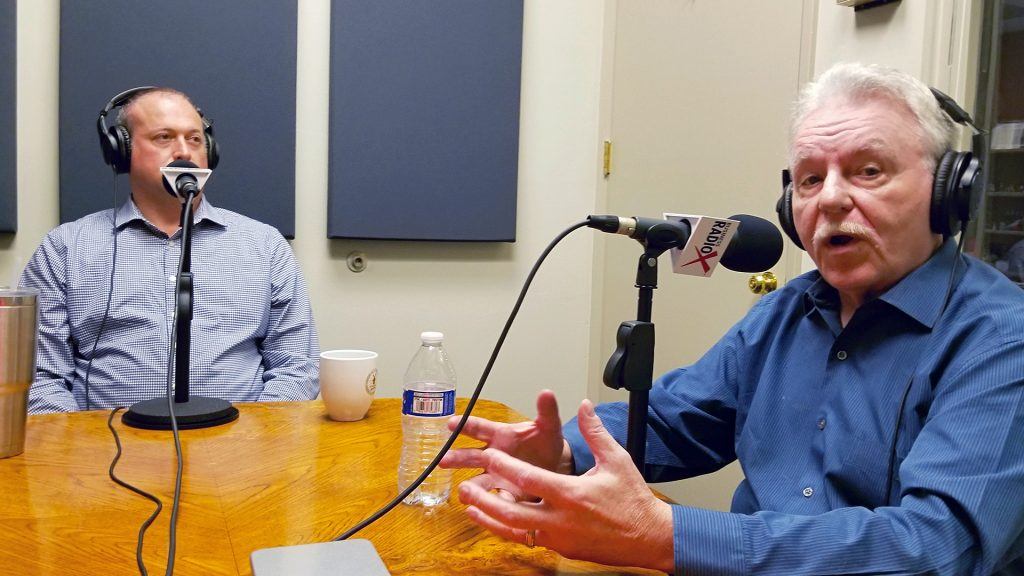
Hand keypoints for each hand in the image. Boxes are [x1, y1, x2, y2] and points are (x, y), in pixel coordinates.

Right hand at [441, 390, 570, 501]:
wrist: (556, 467)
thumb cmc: (545, 443)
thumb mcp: (548, 427)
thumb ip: (546, 412)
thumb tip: (547, 392)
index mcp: (500, 435)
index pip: (479, 428)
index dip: (465, 425)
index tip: (451, 423)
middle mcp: (492, 456)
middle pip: (470, 456)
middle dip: (456, 458)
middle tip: (444, 460)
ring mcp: (495, 476)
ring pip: (477, 482)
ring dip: (470, 487)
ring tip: (463, 492)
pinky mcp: (504, 495)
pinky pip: (494, 500)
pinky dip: (490, 504)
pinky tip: (485, 509)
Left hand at [452, 400, 674, 571]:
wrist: (648, 537)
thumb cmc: (632, 499)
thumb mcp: (617, 459)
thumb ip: (595, 432)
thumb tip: (584, 407)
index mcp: (573, 494)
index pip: (530, 479)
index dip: (505, 467)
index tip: (488, 455)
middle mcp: (561, 519)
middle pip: (512, 512)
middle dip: (485, 500)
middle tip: (464, 488)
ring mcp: (559, 538)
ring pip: (514, 530)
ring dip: (489, 518)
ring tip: (469, 505)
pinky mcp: (560, 549)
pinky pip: (526, 540)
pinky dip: (506, 531)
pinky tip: (493, 523)